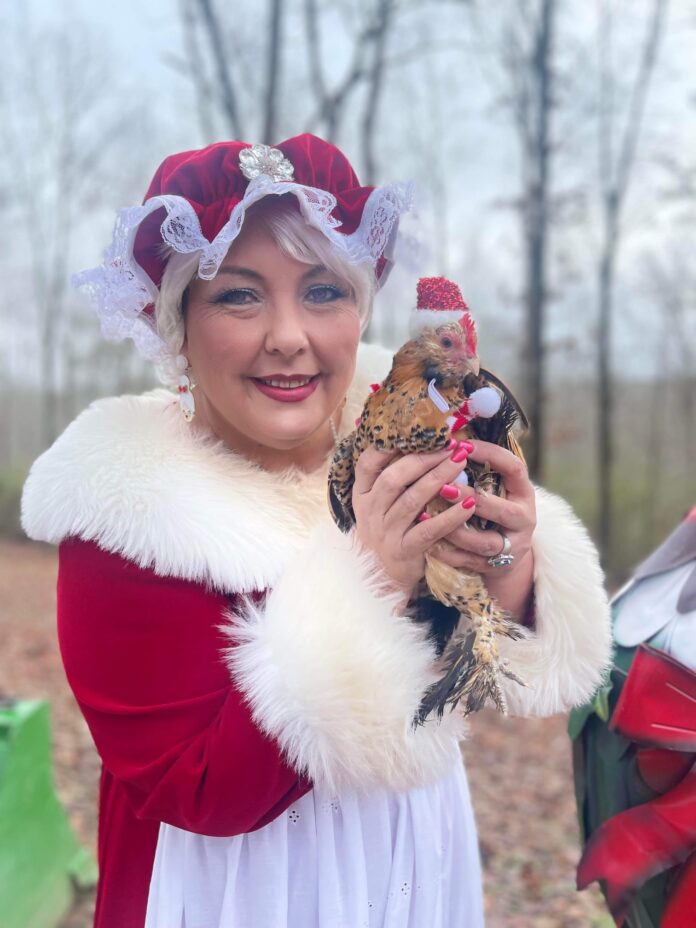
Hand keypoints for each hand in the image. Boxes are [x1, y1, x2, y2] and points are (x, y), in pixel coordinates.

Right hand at [352, 443, 477, 605]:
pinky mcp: (403, 552)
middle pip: (394, 478)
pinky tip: (469, 503)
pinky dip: (450, 516)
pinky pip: (428, 531)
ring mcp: (385, 533)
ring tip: (461, 463)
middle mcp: (370, 512)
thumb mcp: (379, 507)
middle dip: (424, 459)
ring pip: (411, 501)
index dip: (388, 446)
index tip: (414, 431)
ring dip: (439, 479)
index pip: (367, 464)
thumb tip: (418, 443)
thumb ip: (392, 479)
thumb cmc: (388, 533)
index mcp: (363, 496)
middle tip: (451, 446)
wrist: (381, 579)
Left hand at [433, 440, 535, 621]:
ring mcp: (511, 546)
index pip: (514, 468)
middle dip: (471, 499)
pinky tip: (427, 542)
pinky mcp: (495, 567)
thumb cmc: (491, 511)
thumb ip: (477, 468)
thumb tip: (446, 437)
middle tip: (443, 487)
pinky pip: (469, 562)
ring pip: (484, 542)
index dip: (491, 455)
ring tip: (426, 516)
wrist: (506, 558)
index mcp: (523, 492)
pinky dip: (448, 553)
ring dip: (454, 529)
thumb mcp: (494, 487)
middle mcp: (523, 519)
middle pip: (503, 510)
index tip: (463, 446)